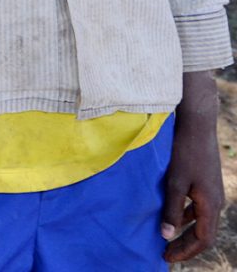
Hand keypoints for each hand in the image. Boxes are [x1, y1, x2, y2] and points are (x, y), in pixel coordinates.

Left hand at [162, 70, 223, 262]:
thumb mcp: (174, 181)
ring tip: (165, 236)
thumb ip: (171, 209)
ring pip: (199, 218)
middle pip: (202, 232)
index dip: (185, 251)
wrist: (196, 123)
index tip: (167, 258)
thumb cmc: (184, 151)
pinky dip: (184, 213)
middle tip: (165, 253)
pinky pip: (197, 205)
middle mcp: (215, 200)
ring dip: (183, 228)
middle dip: (184, 244)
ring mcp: (211, 190)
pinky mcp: (205, 181)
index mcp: (211, 204)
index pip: (203, 239)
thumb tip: (166, 236)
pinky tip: (169, 213)